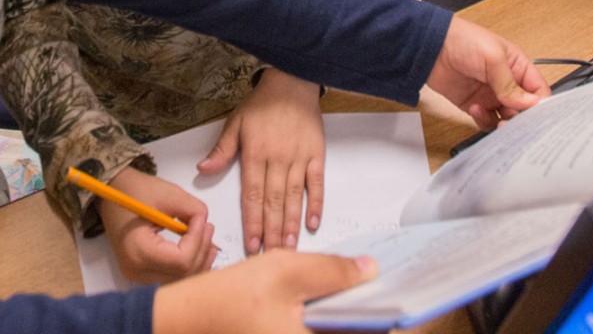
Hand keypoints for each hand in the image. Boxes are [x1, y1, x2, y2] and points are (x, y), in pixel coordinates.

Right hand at [99, 166, 215, 283]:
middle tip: (209, 228)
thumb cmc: (136, 191)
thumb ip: (193, 210)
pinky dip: (188, 267)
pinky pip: (171, 279)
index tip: (202, 220)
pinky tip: (198, 252)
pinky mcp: (142, 274)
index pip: (180, 261)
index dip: (197, 241)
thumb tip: (205, 225)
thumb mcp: (169, 194)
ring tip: (208, 240)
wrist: (113, 193)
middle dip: (202, 252)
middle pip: (182, 276)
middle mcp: (136, 271)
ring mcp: (137, 277)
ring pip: (178, 282)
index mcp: (138, 250)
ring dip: (198, 263)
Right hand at [153, 249, 377, 333]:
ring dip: (349, 318)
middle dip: (370, 314)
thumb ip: (333, 270)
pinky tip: (328, 298)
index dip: (388, 316)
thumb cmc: (233, 298)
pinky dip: (329, 322)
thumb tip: (371, 270)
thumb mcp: (287, 271)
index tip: (404, 293)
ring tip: (356, 285)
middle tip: (377, 282)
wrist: (188, 320)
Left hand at [198, 70, 324, 253]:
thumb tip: (202, 169)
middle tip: (270, 256)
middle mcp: (278, 159)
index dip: (251, 222)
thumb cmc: (262, 103)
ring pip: (294, 197)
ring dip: (291, 224)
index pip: (252, 195)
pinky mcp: (317, 154)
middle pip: (273, 201)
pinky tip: (312, 223)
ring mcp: (299, 157)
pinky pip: (317, 183)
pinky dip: (316, 204)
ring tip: (288, 247)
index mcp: (255, 153)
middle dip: (270, 231)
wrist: (293, 81)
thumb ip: (222, 148)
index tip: (250, 244)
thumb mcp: (236, 121)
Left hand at [424, 15, 549, 128]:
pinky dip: (484, 121)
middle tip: (514, 124)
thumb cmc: (464, 40)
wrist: (430, 46)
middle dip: (522, 120)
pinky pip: (487, 121)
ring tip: (496, 120)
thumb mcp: (493, 58)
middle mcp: (508, 84)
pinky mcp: (475, 106)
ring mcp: (491, 96)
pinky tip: (475, 109)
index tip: (536, 118)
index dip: (540, 106)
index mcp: (518, 67)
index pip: (539, 91)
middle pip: (525, 110)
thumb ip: (511, 84)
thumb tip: (531, 104)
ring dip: (504, 124)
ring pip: (507, 120)